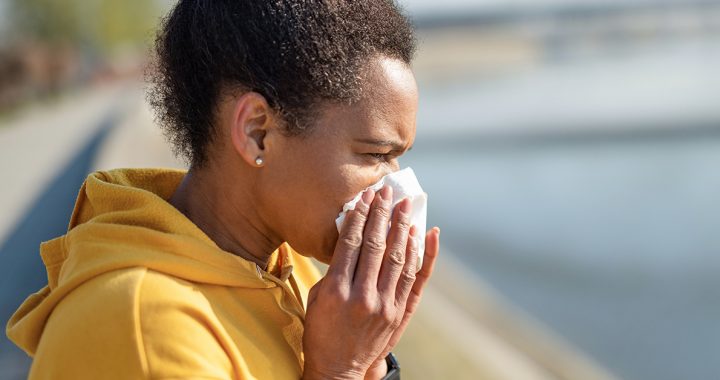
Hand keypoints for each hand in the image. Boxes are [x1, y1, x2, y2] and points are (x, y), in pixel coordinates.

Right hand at [302, 185, 432, 379]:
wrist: (338, 370)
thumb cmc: (321, 332)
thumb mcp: (316, 299)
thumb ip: (333, 271)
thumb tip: (350, 240)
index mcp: (335, 290)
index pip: (351, 243)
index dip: (359, 217)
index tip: (365, 198)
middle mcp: (362, 296)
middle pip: (376, 245)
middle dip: (382, 215)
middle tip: (388, 193)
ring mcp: (383, 305)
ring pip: (398, 258)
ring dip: (403, 228)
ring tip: (406, 206)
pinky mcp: (398, 313)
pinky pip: (411, 278)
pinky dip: (417, 255)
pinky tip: (421, 236)